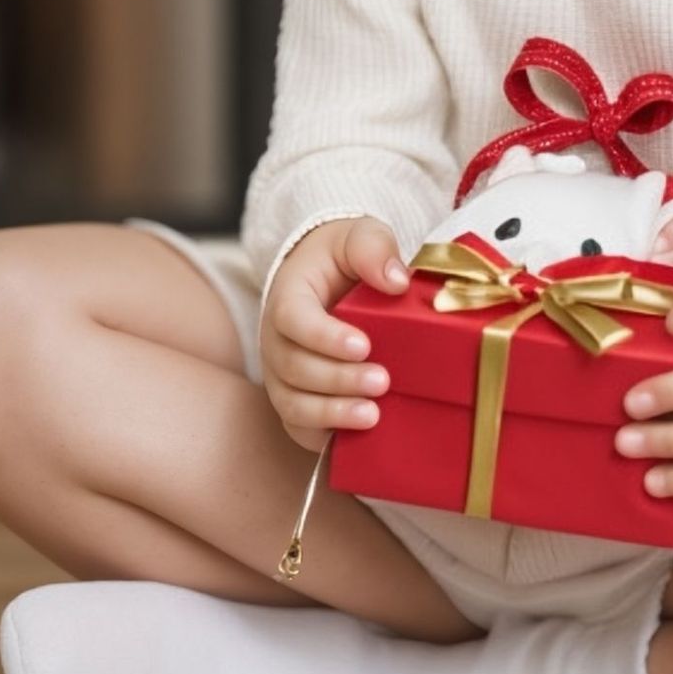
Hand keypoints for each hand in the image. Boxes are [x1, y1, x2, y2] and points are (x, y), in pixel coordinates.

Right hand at [257, 216, 409, 451]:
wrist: (329, 276)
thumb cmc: (344, 256)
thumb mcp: (361, 236)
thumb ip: (374, 249)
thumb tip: (397, 281)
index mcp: (288, 296)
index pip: (293, 320)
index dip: (324, 336)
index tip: (364, 344)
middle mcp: (275, 340)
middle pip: (294, 368)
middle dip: (338, 379)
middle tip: (382, 380)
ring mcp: (282, 375)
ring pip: (292, 404)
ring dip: (331, 413)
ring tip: (373, 415)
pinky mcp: (296, 399)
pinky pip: (300, 427)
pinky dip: (325, 436)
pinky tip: (359, 437)